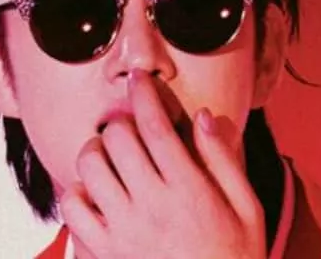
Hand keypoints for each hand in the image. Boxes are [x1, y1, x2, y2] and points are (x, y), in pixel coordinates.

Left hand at [59, 70, 265, 258]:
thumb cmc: (234, 257)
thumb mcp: (248, 210)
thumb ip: (225, 161)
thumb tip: (202, 116)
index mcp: (191, 192)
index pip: (157, 126)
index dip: (144, 94)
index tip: (138, 78)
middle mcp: (152, 206)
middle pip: (118, 138)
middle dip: (122, 124)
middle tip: (129, 130)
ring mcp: (123, 230)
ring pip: (89, 165)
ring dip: (96, 151)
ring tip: (109, 156)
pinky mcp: (102, 251)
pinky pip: (72, 207)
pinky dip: (78, 192)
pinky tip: (95, 193)